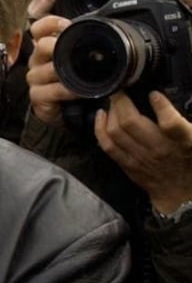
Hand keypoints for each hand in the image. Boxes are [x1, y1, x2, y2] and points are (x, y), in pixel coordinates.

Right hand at [26, 15, 77, 125]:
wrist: (68, 110)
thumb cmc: (74, 81)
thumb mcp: (78, 60)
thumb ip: (80, 44)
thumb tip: (99, 28)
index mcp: (45, 47)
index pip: (38, 28)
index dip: (50, 23)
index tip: (66, 25)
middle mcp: (37, 60)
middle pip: (42, 45)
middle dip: (60, 46)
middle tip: (76, 50)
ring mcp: (35, 78)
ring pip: (47, 69)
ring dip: (67, 72)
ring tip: (83, 76)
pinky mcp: (36, 95)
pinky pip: (50, 90)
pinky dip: (66, 90)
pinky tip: (77, 91)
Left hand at [94, 92, 191, 214]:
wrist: (181, 193)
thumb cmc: (190, 161)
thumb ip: (183, 122)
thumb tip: (163, 98)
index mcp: (184, 143)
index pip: (171, 124)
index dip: (161, 107)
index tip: (154, 94)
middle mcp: (159, 150)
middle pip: (131, 122)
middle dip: (122, 101)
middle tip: (120, 89)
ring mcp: (140, 158)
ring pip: (115, 131)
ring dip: (110, 111)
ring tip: (112, 100)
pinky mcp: (127, 164)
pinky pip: (107, 145)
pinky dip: (100, 127)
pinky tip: (100, 115)